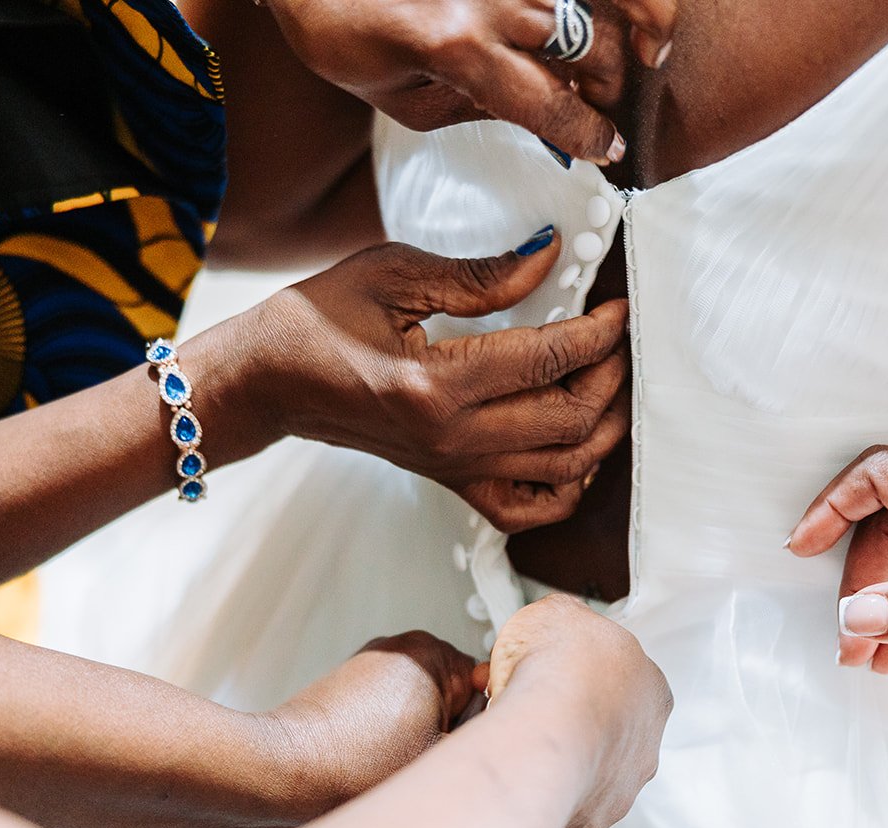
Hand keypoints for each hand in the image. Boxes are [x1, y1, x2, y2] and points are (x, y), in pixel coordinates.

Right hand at [251, 236, 630, 532]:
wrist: (269, 383)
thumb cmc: (319, 320)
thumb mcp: (393, 273)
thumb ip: (480, 275)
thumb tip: (551, 257)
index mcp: (433, 384)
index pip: (545, 362)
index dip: (597, 332)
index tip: (619, 305)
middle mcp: (450, 439)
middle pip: (568, 421)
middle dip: (609, 375)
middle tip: (618, 338)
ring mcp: (453, 469)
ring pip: (564, 470)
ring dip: (602, 427)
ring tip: (607, 381)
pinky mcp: (451, 482)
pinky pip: (529, 509)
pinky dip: (568, 485)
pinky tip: (576, 445)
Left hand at [262, 632, 479, 819]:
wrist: (283, 775)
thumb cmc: (349, 766)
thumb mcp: (438, 758)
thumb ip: (479, 737)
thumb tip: (496, 734)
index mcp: (431, 653)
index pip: (492, 681)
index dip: (487, 721)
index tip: (475, 746)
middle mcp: (402, 648)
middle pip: (458, 693)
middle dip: (453, 728)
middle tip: (436, 760)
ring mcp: (372, 665)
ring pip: (425, 705)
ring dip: (423, 734)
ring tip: (402, 764)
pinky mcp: (350, 688)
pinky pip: (393, 710)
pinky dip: (394, 734)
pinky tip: (379, 762)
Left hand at [268, 0, 677, 162]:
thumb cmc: (348, 36)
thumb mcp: (410, 101)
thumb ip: (484, 108)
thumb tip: (547, 119)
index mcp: (457, 51)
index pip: (552, 105)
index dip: (592, 134)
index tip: (610, 151)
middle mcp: (486, 1)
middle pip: (594, 47)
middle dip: (619, 85)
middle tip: (618, 107)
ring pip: (602, 0)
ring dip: (632, 29)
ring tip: (643, 51)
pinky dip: (617, 2)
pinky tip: (620, 19)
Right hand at [486, 594, 670, 827]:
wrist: (544, 728)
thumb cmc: (557, 673)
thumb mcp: (557, 613)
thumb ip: (566, 620)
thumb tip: (559, 622)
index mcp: (651, 689)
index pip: (620, 682)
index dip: (579, 676)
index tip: (554, 675)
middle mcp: (645, 742)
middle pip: (608, 733)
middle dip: (572, 724)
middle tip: (534, 713)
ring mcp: (621, 787)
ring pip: (587, 777)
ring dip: (559, 765)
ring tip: (522, 748)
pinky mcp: (591, 824)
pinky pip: (564, 820)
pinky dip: (541, 805)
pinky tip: (520, 785)